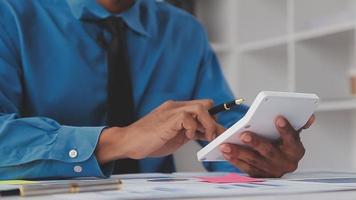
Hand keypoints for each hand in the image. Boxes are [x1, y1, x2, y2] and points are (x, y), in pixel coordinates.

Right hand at [96, 99, 224, 163]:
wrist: (129, 142)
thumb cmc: (149, 140)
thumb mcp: (175, 136)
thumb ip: (189, 132)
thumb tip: (206, 134)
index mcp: (177, 110)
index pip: (202, 107)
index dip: (213, 118)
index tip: (218, 131)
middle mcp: (175, 107)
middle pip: (205, 104)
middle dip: (214, 120)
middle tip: (214, 136)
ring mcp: (171, 111)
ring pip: (200, 108)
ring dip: (207, 123)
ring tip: (205, 136)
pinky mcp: (168, 118)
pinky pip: (188, 117)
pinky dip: (193, 128)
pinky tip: (188, 137)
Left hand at [219, 115, 314, 177]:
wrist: (280, 163)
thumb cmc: (283, 144)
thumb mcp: (292, 134)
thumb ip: (298, 124)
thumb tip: (309, 117)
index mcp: (295, 150)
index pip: (292, 140)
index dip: (286, 130)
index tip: (278, 118)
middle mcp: (285, 162)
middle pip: (270, 152)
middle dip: (256, 143)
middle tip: (244, 135)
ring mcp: (272, 170)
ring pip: (255, 161)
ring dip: (239, 152)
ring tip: (226, 144)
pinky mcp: (260, 175)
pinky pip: (246, 168)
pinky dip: (235, 160)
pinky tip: (226, 152)